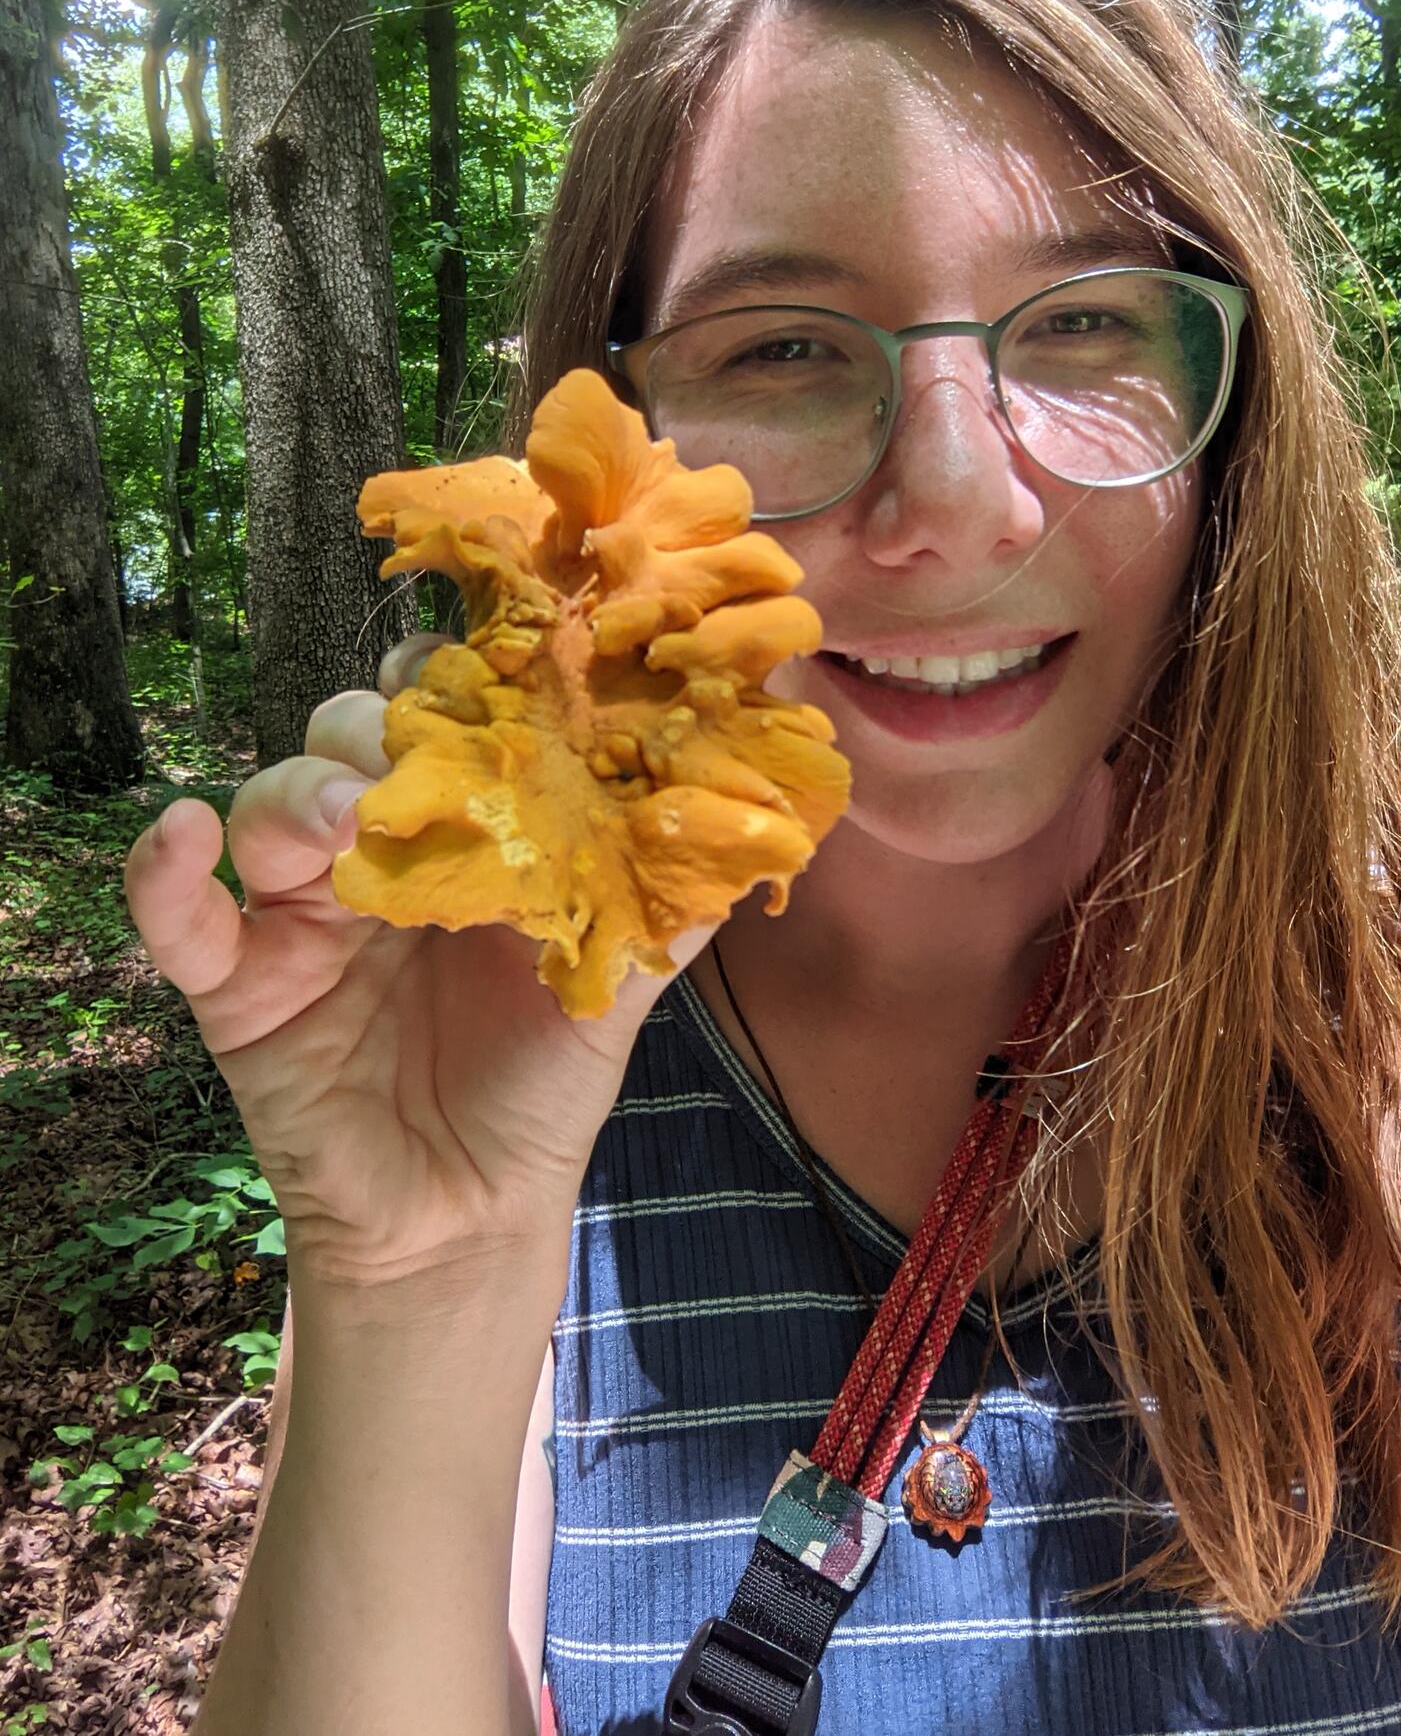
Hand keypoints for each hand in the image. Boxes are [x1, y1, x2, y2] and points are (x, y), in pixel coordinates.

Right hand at [124, 633, 719, 1290]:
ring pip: (269, 803)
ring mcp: (301, 914)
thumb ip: (665, 906)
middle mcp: (377, 853)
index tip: (490, 666)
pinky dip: (160, 870)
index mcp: (466, 835)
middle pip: (348, 739)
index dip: (459, 682)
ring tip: (339, 817)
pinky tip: (177, 837)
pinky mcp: (236, 984)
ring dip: (294, 789)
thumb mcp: (614, 989)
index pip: (446, 720)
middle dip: (373, 728)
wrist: (468, 1220)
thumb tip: (754, 825)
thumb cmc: (540, 1092)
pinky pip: (175, 914)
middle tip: (411, 751)